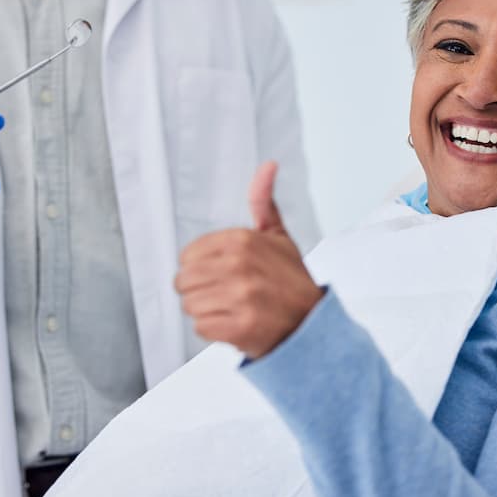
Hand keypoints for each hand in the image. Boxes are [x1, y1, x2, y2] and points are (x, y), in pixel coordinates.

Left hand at [174, 162, 322, 358]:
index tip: (223, 274)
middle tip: (226, 294)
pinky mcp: (240, 326)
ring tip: (232, 309)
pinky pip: (201, 327)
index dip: (201, 269)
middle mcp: (239, 265)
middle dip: (201, 291)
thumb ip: (263, 202)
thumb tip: (268, 166)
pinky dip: (215, 330)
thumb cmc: (291, 279)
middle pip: (183, 281)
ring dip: (207, 311)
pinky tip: (234, 324)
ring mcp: (240, 296)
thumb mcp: (278, 236)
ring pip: (190, 304)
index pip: (187, 256)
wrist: (313, 322)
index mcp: (242, 240)